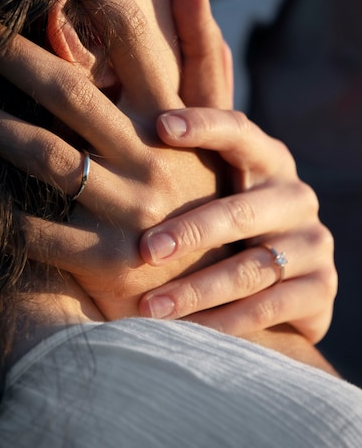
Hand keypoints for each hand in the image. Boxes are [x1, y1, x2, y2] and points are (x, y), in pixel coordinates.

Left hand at [0, 0, 229, 318]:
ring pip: (44, 156)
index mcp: (174, 116)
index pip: (131, 33)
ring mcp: (128, 210)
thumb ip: (197, 48)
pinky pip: (35, 232)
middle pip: (71, 91)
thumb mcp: (211, 119)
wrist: (210, 273)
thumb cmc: (201, 181)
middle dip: (13, 53)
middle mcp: (153, 156)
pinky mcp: (103, 258)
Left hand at [138, 107, 336, 343]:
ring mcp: (314, 244)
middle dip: (191, 232)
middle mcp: (296, 197)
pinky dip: (224, 322)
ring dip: (197, 290)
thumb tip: (130, 118)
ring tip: (151, 306)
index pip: (239, 133)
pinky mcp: (320, 289)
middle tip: (146, 250)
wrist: (288, 275)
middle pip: (242, 212)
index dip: (204, 125)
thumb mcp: (220, 182)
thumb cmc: (233, 217)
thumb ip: (186, 155)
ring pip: (251, 268)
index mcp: (270, 161)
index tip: (162, 125)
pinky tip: (187, 331)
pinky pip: (268, 308)